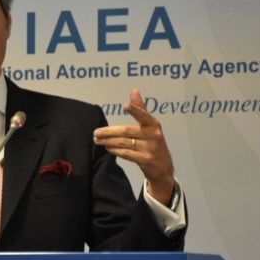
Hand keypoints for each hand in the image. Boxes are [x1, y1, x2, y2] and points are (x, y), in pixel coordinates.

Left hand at [92, 89, 174, 204]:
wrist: (163, 169)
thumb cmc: (154, 144)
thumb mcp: (150, 126)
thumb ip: (141, 109)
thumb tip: (134, 90)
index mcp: (154, 124)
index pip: (143, 115)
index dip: (135, 110)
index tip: (125, 106)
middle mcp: (153, 135)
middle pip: (126, 131)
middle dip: (109, 132)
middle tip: (95, 132)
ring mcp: (150, 148)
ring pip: (124, 143)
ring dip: (108, 141)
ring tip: (97, 140)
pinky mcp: (146, 160)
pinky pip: (126, 154)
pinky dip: (115, 151)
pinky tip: (107, 148)